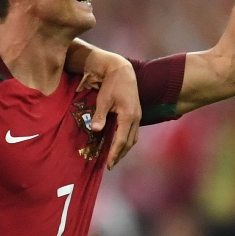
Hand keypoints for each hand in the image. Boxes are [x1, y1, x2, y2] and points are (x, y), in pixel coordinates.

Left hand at [77, 55, 140, 169]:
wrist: (123, 71)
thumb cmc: (111, 84)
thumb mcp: (103, 100)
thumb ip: (99, 116)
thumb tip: (95, 131)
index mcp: (128, 116)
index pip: (121, 140)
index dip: (115, 153)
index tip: (108, 164)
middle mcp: (136, 118)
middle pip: (129, 142)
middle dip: (121, 154)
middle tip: (111, 164)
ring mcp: (138, 115)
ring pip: (133, 138)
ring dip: (125, 148)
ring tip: (115, 157)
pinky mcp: (137, 113)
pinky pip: (133, 132)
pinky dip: (127, 140)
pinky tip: (119, 143)